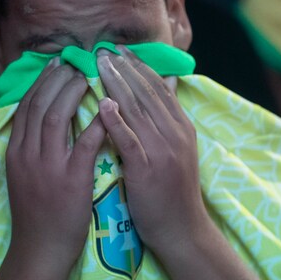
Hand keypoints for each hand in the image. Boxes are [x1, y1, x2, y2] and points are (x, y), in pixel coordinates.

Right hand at [4, 59, 106, 268]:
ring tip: (88, 76)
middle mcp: (27, 154)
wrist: (40, 247)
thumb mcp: (24, 172)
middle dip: (57, 79)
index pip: (26, 105)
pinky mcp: (70, 179)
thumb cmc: (37, 210)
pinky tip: (108, 109)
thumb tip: (41, 115)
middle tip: (75, 63)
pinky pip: (84, 143)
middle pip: (39, 104)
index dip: (41, 81)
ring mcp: (48, 166)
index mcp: (16, 151)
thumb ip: (30, 144)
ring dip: (73, 92)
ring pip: (56, 117)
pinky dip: (96, 123)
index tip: (56, 64)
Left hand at [96, 47, 207, 251]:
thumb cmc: (174, 191)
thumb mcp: (179, 148)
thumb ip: (172, 115)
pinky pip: (130, 139)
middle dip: (123, 68)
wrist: (182, 230)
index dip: (138, 66)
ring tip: (98, 65)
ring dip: (116, 85)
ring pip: (137, 109)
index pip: (158, 88)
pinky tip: (103, 104)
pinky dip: (116, 120)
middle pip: (146, 93)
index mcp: (181, 127)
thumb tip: (170, 80)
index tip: (118, 50)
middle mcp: (174, 133)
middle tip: (102, 50)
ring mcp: (162, 150)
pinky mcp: (148, 168)